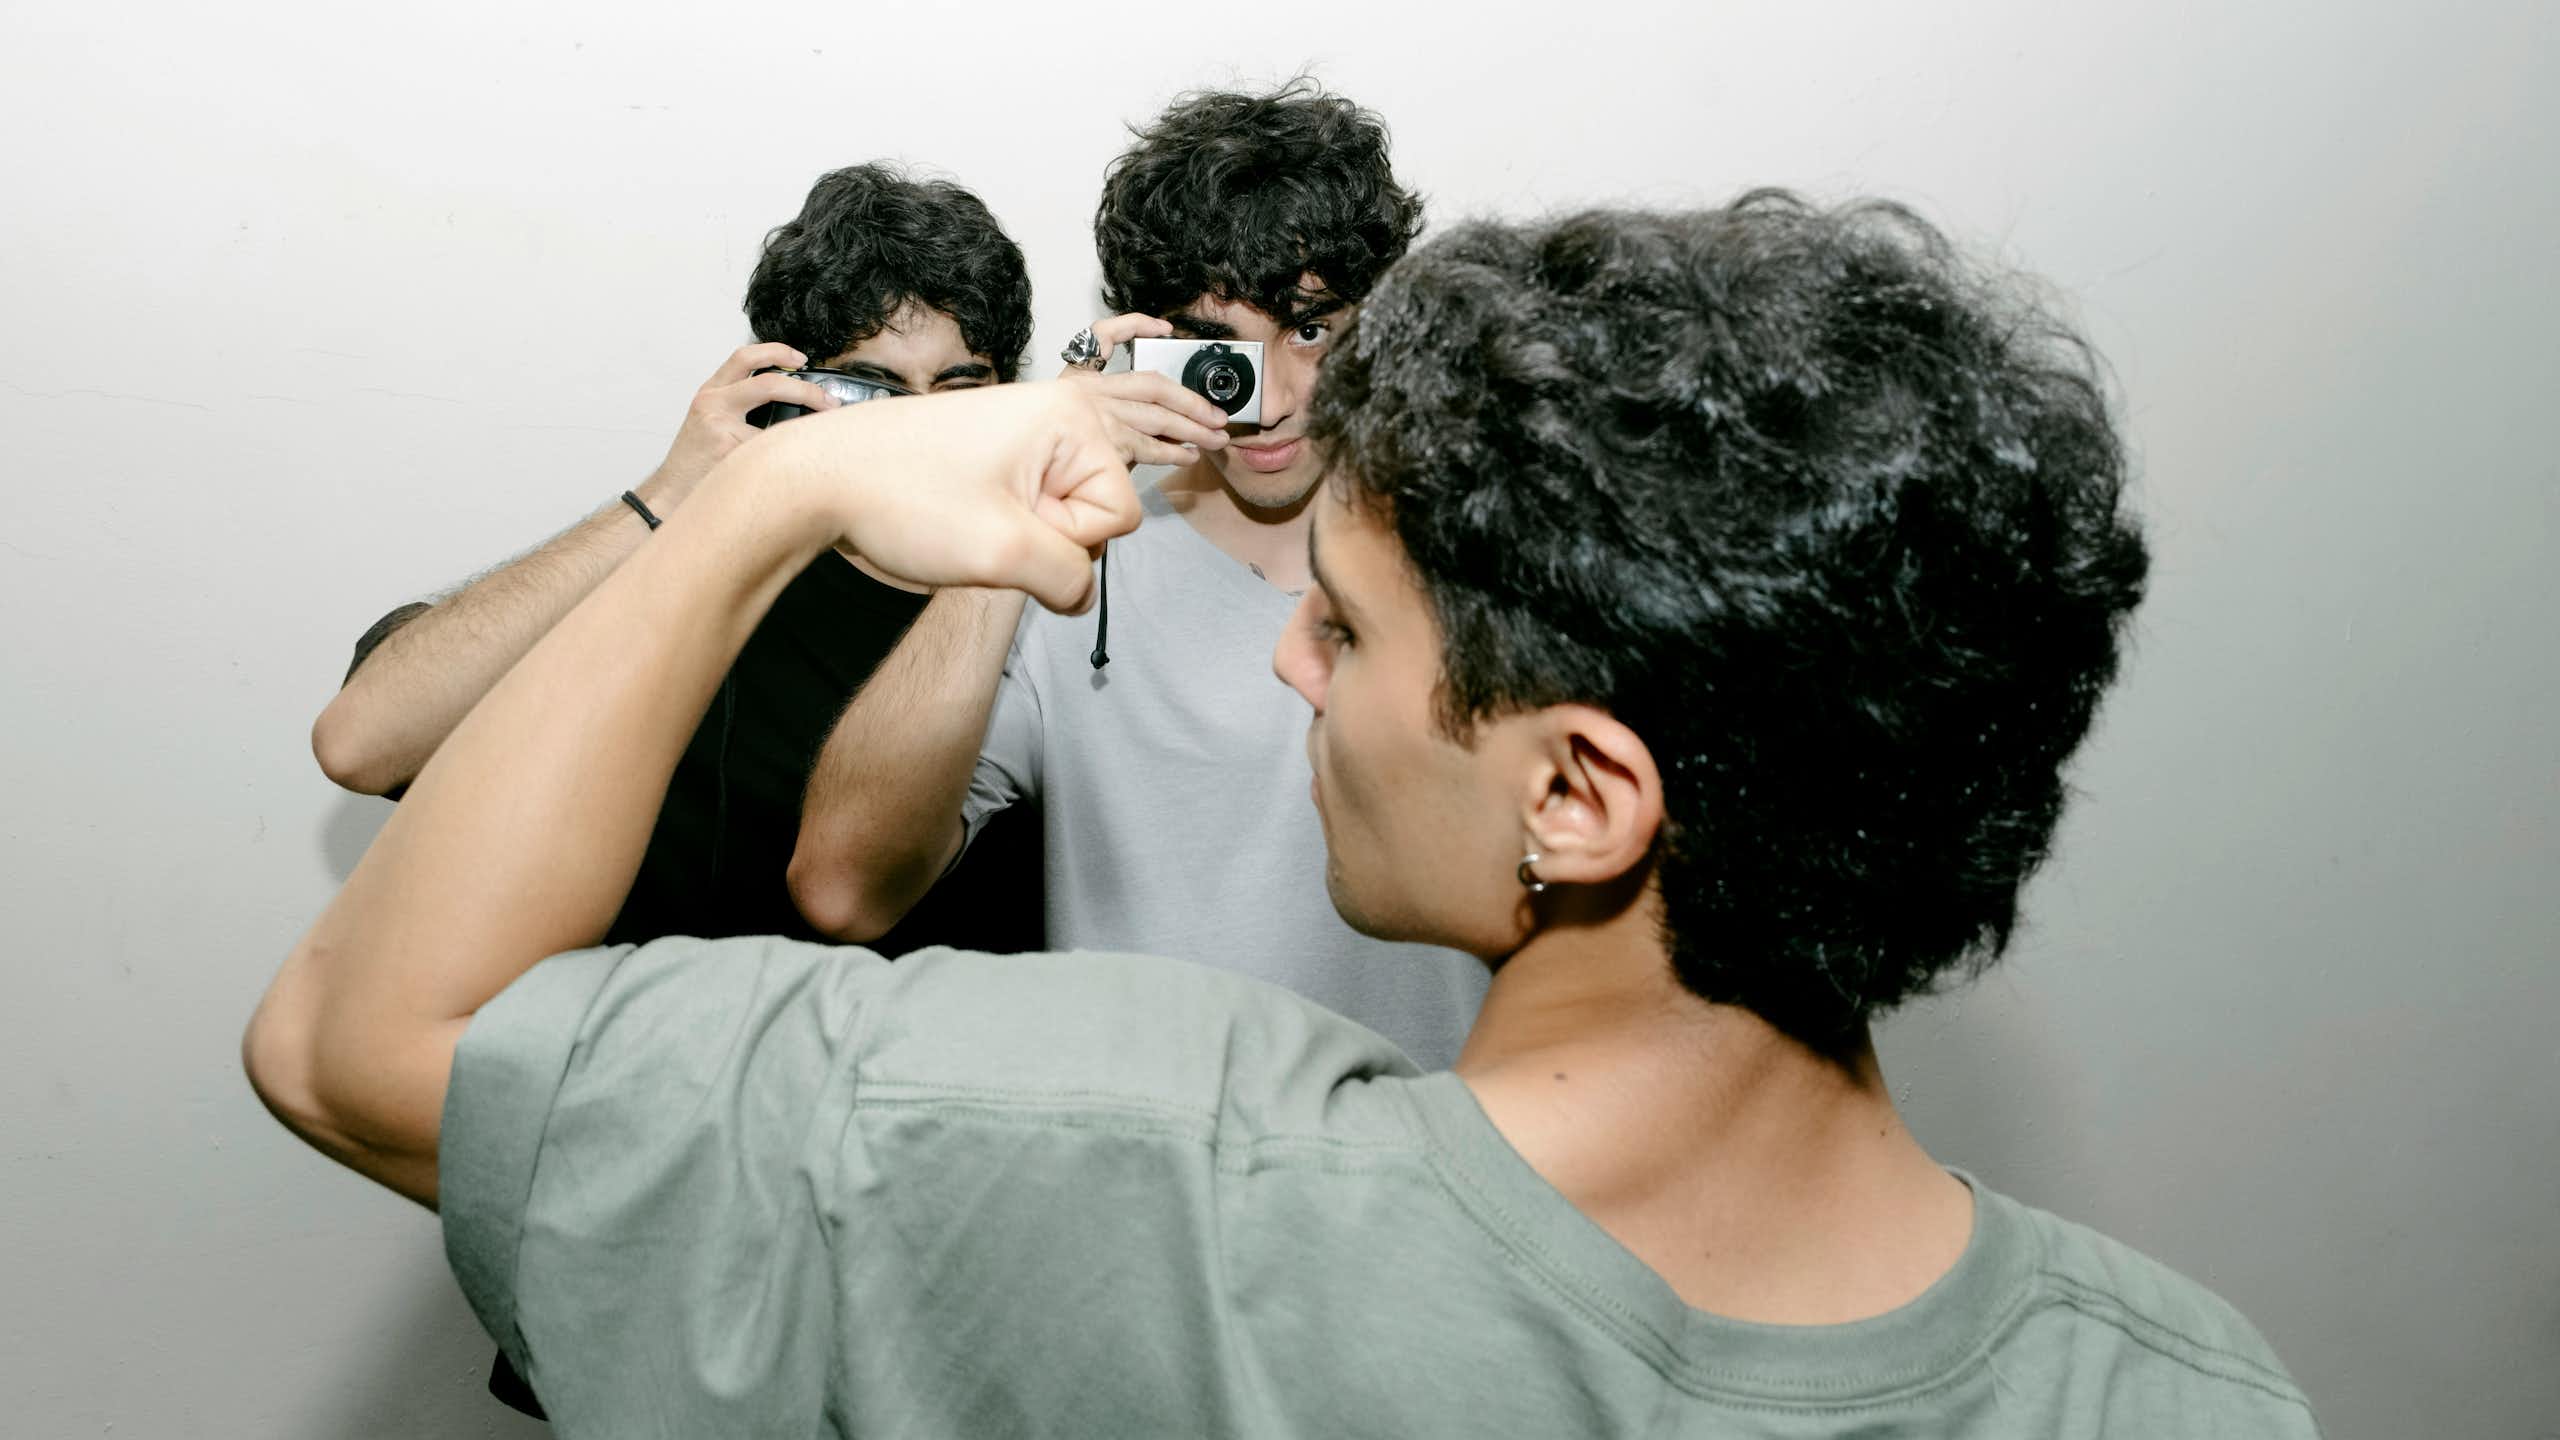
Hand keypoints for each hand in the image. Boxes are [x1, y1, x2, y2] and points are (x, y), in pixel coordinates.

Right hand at [640, 343, 838, 506]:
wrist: (669, 494)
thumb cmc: (696, 463)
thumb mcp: (711, 422)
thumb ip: (740, 406)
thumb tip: (791, 400)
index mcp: (711, 391)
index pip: (745, 356)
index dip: (777, 352)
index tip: (801, 359)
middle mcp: (712, 402)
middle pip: (769, 381)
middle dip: (806, 390)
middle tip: (829, 401)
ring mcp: (719, 425)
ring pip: (777, 422)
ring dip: (806, 425)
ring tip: (823, 433)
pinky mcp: (727, 451)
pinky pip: (771, 449)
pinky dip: (789, 456)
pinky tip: (798, 464)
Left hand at [763, 382, 1141, 613]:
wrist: (817, 480)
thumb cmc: (902, 497)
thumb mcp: (1005, 553)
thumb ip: (1069, 580)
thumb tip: (1080, 594)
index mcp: (1068, 417)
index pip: (1118, 512)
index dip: (1068, 539)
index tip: (1009, 523)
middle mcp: (1051, 414)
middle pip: (1091, 512)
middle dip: (1043, 539)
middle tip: (982, 525)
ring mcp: (1019, 433)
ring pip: (1054, 517)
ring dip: (1016, 540)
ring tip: (963, 523)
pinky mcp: (991, 454)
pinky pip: (1024, 509)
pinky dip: (996, 530)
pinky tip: (955, 521)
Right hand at [1061, 312, 1231, 466]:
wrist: (1025, 482)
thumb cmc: (1056, 453)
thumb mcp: (1084, 423)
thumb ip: (1124, 418)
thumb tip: (1172, 428)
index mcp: (1076, 378)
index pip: (1101, 335)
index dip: (1135, 326)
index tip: (1163, 329)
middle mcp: (1085, 392)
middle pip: (1152, 385)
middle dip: (1191, 401)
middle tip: (1216, 415)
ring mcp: (1095, 416)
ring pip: (1158, 417)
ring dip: (1193, 429)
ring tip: (1215, 437)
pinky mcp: (1102, 443)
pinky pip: (1149, 447)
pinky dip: (1173, 452)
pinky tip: (1189, 455)